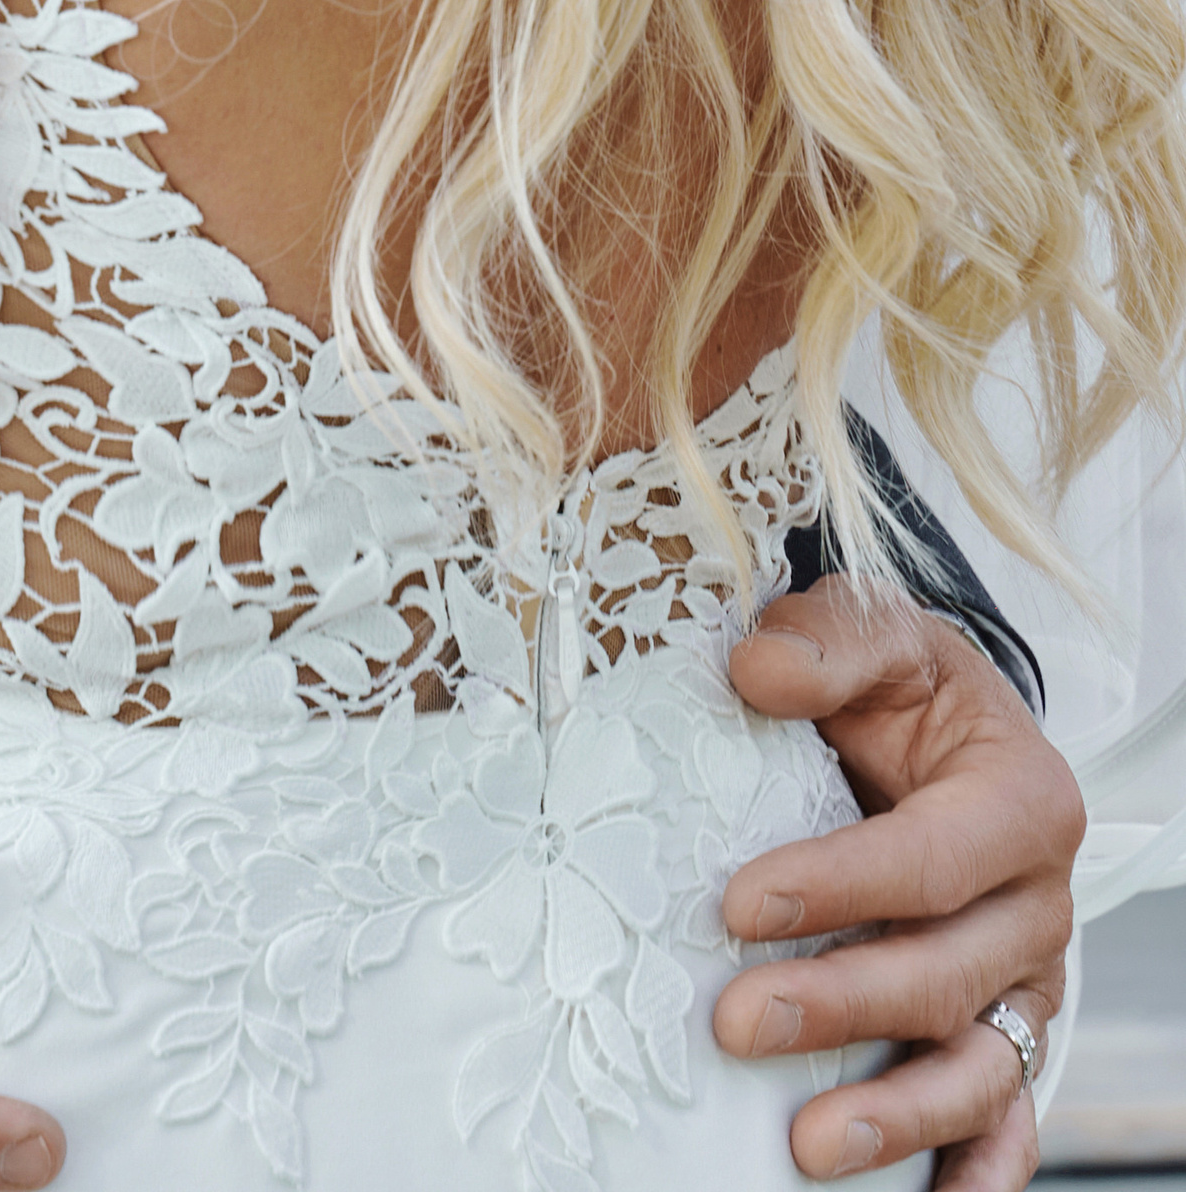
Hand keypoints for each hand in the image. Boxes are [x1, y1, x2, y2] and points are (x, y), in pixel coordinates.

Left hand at [716, 587, 1077, 1186]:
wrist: (935, 731)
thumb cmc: (904, 692)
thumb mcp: (876, 636)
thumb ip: (824, 642)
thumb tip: (757, 673)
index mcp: (1021, 800)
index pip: (932, 858)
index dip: (841, 884)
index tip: (740, 904)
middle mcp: (1036, 904)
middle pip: (947, 974)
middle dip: (842, 1005)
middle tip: (737, 1022)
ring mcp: (1025, 982)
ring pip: (978, 1066)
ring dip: (897, 1115)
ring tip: (805, 1146)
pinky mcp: (1004, 1035)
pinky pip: (1002, 1117)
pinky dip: (976, 1172)